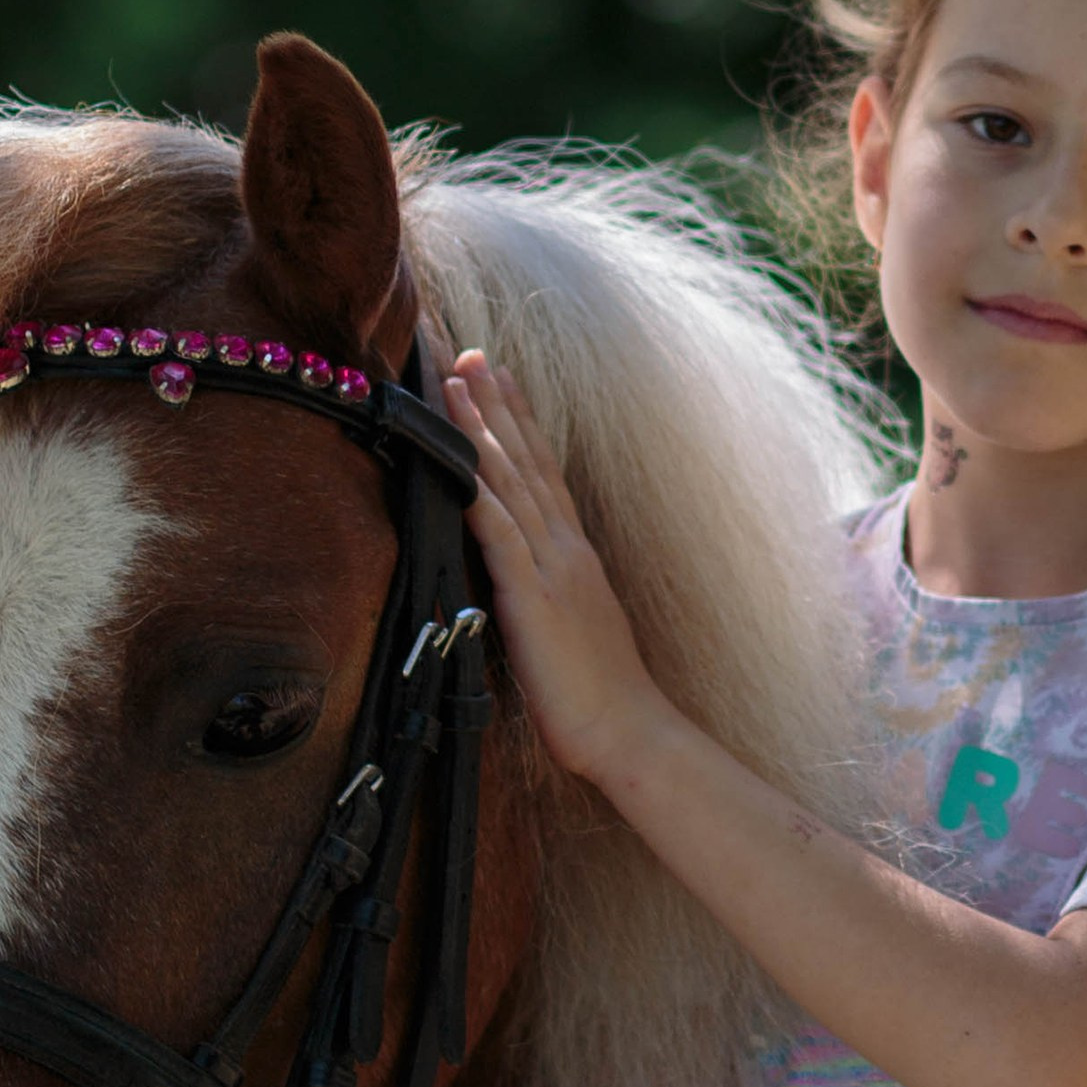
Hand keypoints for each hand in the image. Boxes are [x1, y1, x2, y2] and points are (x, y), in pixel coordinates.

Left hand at [444, 350, 670, 784]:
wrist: (629, 734)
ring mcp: (551, 569)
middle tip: (473, 352)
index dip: (519, 423)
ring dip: (482, 429)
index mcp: (574, 557)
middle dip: (497, 404)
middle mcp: (565, 550)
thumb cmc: (599, 698)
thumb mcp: (570, 631)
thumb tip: (521, 581)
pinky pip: (500, 535)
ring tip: (457, 380)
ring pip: (511, 483)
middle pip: (527, 462)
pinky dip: (479, 492)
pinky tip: (459, 460)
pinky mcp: (534, 597)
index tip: (498, 378)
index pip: (543, 476)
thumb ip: (548, 595)